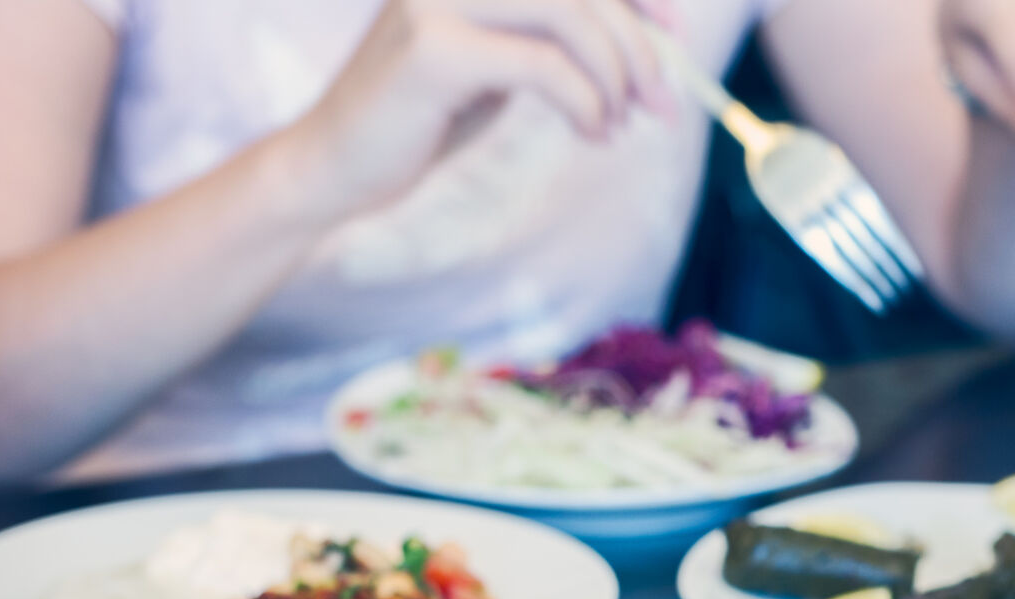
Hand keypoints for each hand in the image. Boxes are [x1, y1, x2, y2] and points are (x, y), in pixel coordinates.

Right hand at [280, 0, 674, 222]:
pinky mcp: (432, 51)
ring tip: (615, 124)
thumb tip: (649, 41)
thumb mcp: (503, 59)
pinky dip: (585, 103)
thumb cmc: (427, 114)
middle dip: (639, 45)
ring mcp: (437, 0)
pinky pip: (543, 66)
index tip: (674, 32)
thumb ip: (556, 35)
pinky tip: (590, 133)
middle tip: (662, 106)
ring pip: (569, 15)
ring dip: (614, 76)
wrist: (340, 166)